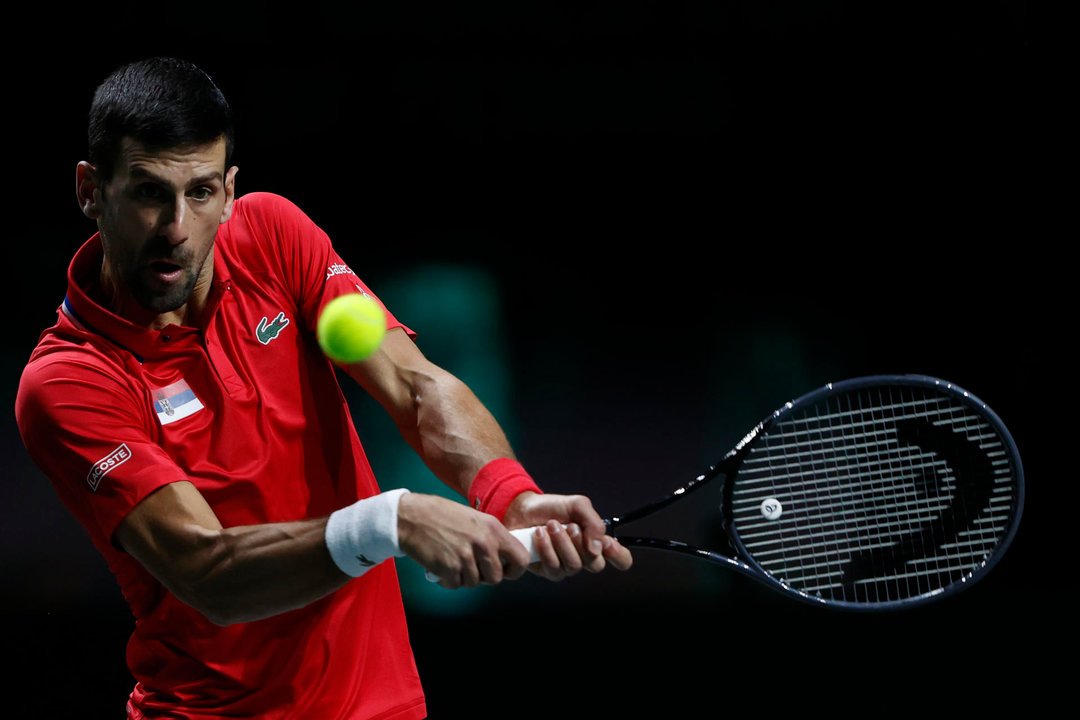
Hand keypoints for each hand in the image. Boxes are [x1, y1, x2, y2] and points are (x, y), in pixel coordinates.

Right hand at [397, 493, 531, 588]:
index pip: (520, 558)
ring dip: (463, 577)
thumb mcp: (474, 518)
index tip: (505, 571)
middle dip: (484, 577)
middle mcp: (483, 543)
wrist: (411, 517)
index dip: (514, 570)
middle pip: (496, 578)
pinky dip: (448, 579)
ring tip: (452, 560)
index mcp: (493, 529)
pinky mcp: (449, 568)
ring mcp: (466, 557)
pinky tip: (442, 565)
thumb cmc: (441, 516)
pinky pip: (456, 584)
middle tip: (471, 567)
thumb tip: (502, 557)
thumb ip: (490, 537)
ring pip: (474, 583)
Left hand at [502, 492, 632, 580]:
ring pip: (574, 565)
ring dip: (562, 543)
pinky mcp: (548, 571)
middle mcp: (584, 557)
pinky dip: (547, 548)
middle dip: (581, 543)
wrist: (523, 508)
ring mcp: (566, 566)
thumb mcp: (577, 505)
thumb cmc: (552, 508)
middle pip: (596, 565)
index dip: (619, 556)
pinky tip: (540, 534)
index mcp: (596, 542)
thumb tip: (598, 548)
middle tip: (570, 525)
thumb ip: (594, 522)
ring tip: (551, 525)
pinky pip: (553, 568)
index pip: (621, 559)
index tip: (607, 543)